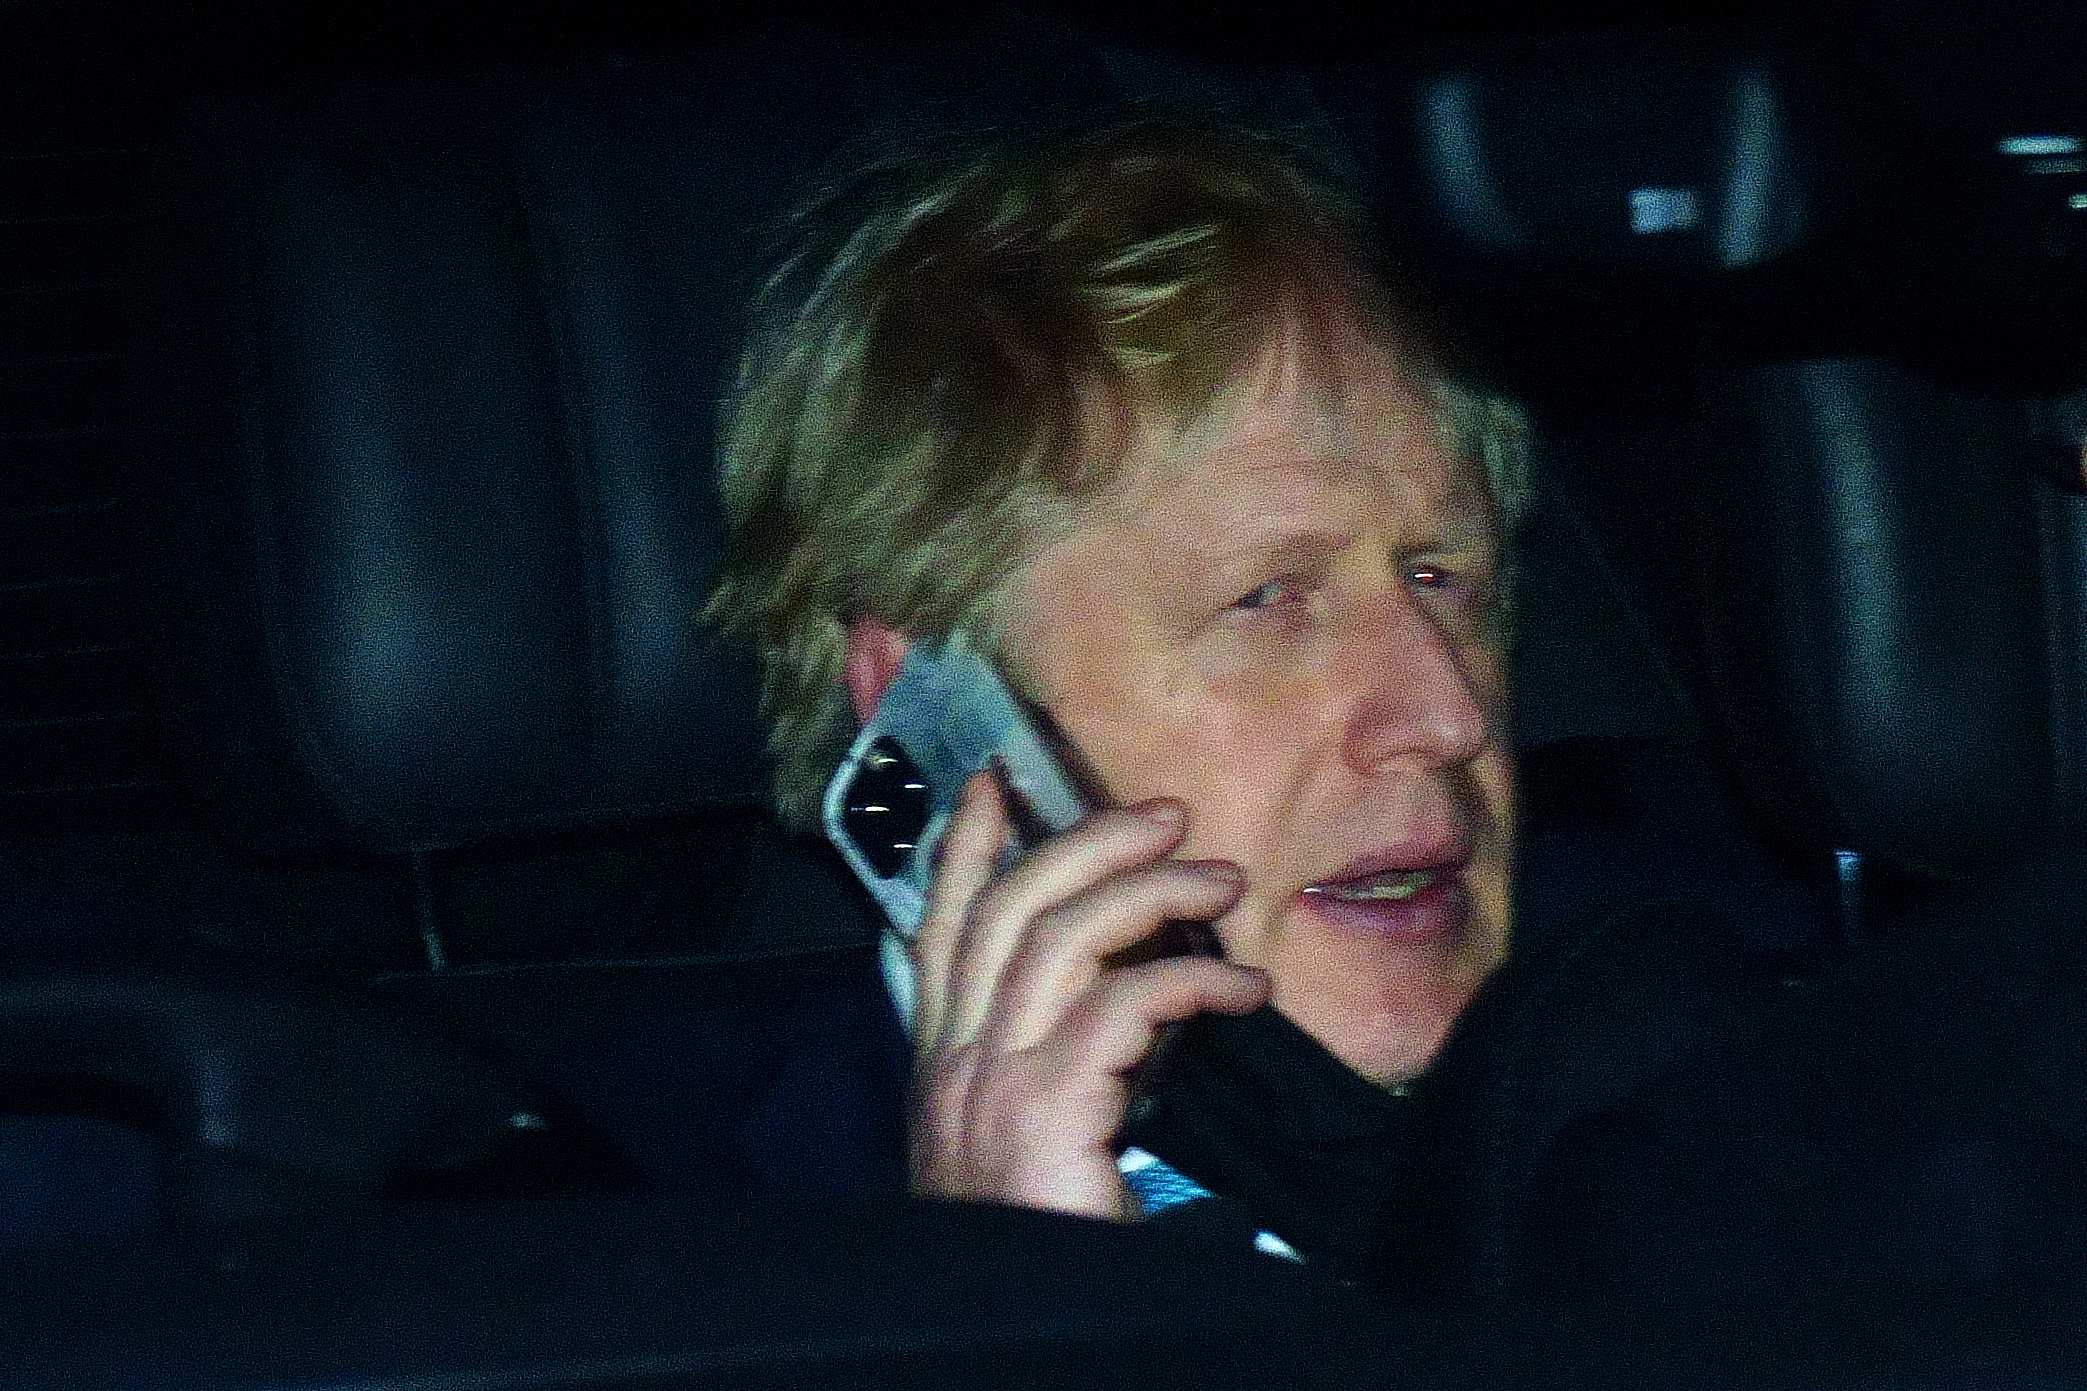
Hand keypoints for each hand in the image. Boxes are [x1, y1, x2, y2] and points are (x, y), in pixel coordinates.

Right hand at [907, 770, 1270, 1219]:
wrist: (1025, 1331)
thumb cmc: (1041, 1249)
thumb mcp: (1021, 1148)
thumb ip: (1040, 1072)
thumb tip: (1109, 1006)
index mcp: (943, 1067)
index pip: (941, 929)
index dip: (964, 848)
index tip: (993, 782)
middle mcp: (953, 1062)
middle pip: (1009, 909)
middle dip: (1086, 841)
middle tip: (1163, 813)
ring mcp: (989, 1082)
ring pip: (1061, 936)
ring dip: (1150, 891)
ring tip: (1221, 880)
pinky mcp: (1043, 1110)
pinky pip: (1125, 1005)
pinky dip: (1192, 979)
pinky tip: (1245, 988)